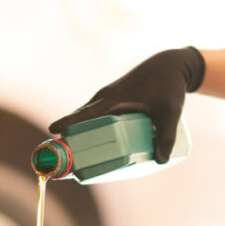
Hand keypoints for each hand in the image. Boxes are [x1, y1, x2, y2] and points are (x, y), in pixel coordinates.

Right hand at [49, 47, 204, 162]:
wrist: (170, 65)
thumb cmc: (169, 85)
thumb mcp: (171, 111)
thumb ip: (167, 136)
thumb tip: (160, 161)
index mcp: (114, 98)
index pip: (86, 112)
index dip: (69, 121)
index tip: (53, 130)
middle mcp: (106, 97)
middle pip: (82, 118)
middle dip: (70, 136)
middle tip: (64, 158)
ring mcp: (109, 98)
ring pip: (88, 117)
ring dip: (79, 133)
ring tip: (75, 156)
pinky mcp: (114, 100)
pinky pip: (96, 115)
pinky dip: (90, 127)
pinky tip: (94, 144)